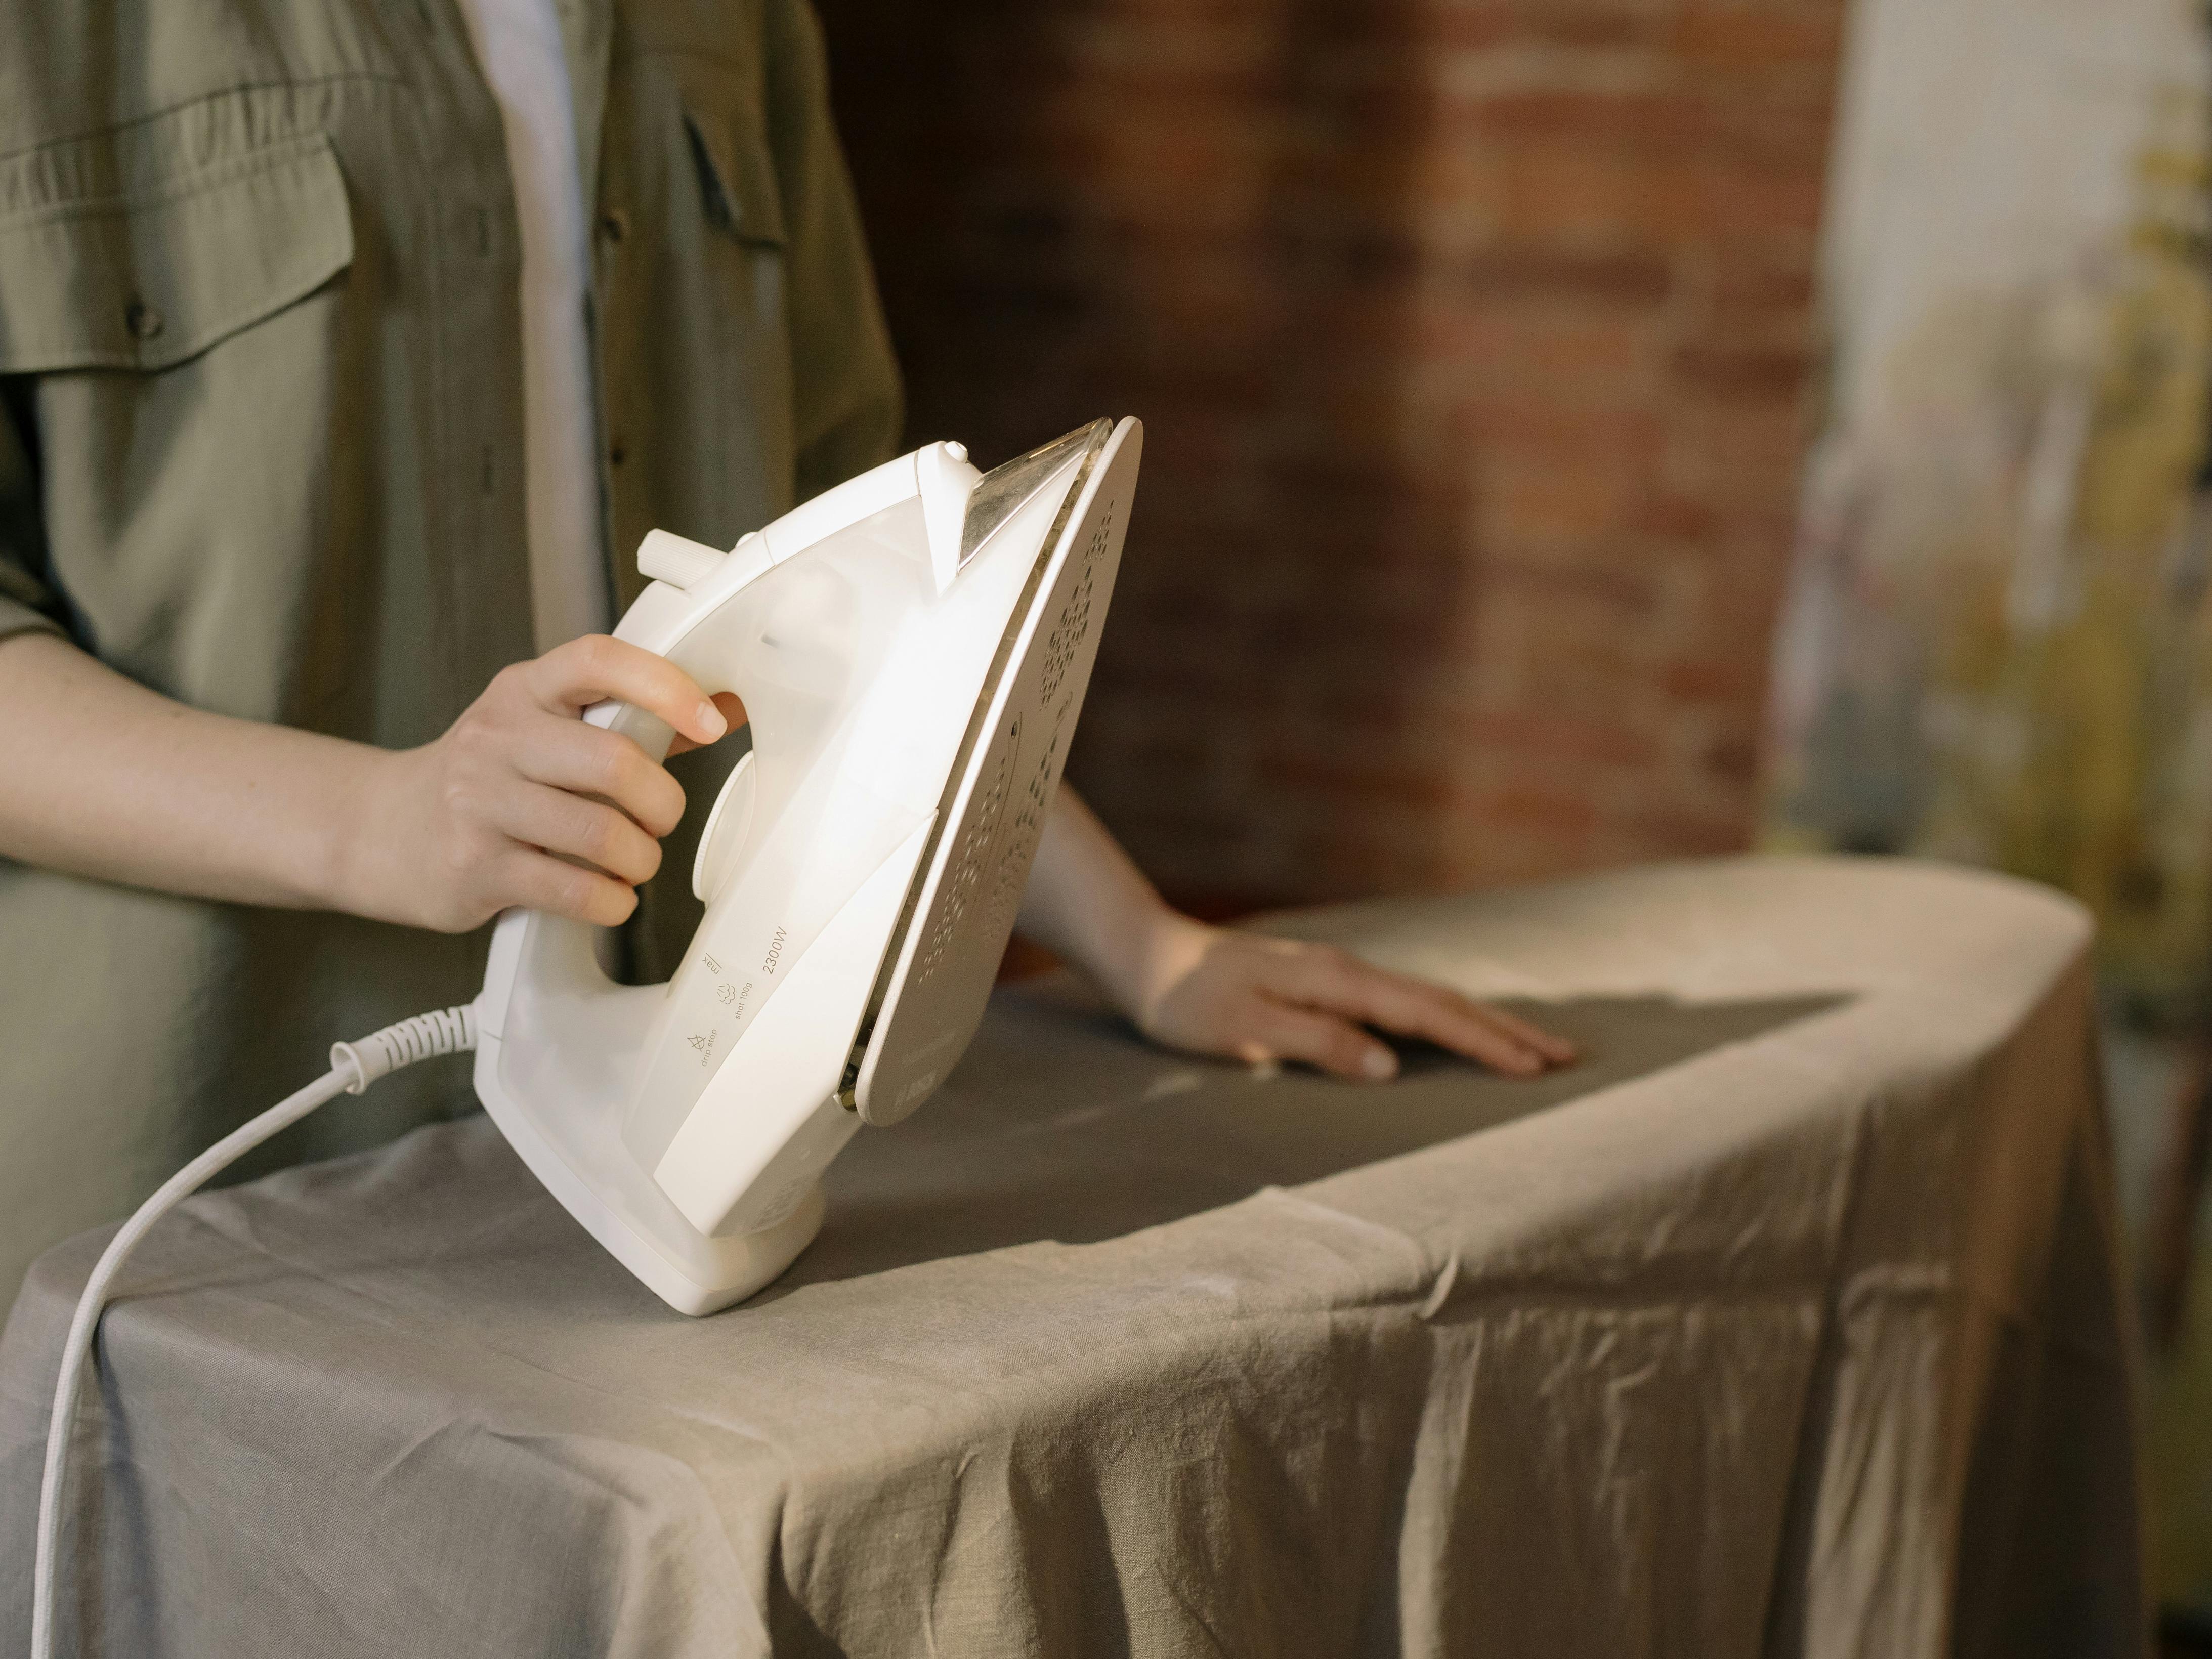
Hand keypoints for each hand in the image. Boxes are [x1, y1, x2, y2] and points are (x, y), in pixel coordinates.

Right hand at [341, 635, 737, 931]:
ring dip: (639, 859)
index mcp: (524, 691)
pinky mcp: (473, 868)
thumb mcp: (541, 728)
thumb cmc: (486, 778)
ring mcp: (479, 803)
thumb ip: (623, 721)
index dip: (665, 686)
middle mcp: (498, 738)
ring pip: (600, 833)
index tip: (709, 721)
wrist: (380, 829)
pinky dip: (611, 901)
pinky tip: (609, 896)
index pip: (599, 661)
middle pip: (613, 761)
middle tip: (660, 821)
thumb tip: (720, 710)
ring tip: (633, 863)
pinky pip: (573, 888)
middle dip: (662, 803)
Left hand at [1128, 914, 1575, 1080]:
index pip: (1427, 1015)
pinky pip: (1406, 1004)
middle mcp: (1351, 971)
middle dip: (1507, 1031)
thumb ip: (1318, 1043)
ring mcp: (1344, 975)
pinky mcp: (1332, 985)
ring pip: (1430, 1000)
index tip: (1534, 1067)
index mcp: (1339, 980)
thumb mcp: (1246, 1027)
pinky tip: (1462, 1032)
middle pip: (1444, 1002)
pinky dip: (1448, 1019)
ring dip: (1485, 1023)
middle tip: (1567, 1058)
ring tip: (1535, 1048)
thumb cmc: (1189, 1001)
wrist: (1152, 958)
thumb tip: (1389, 1065)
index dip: (1484, 1042)